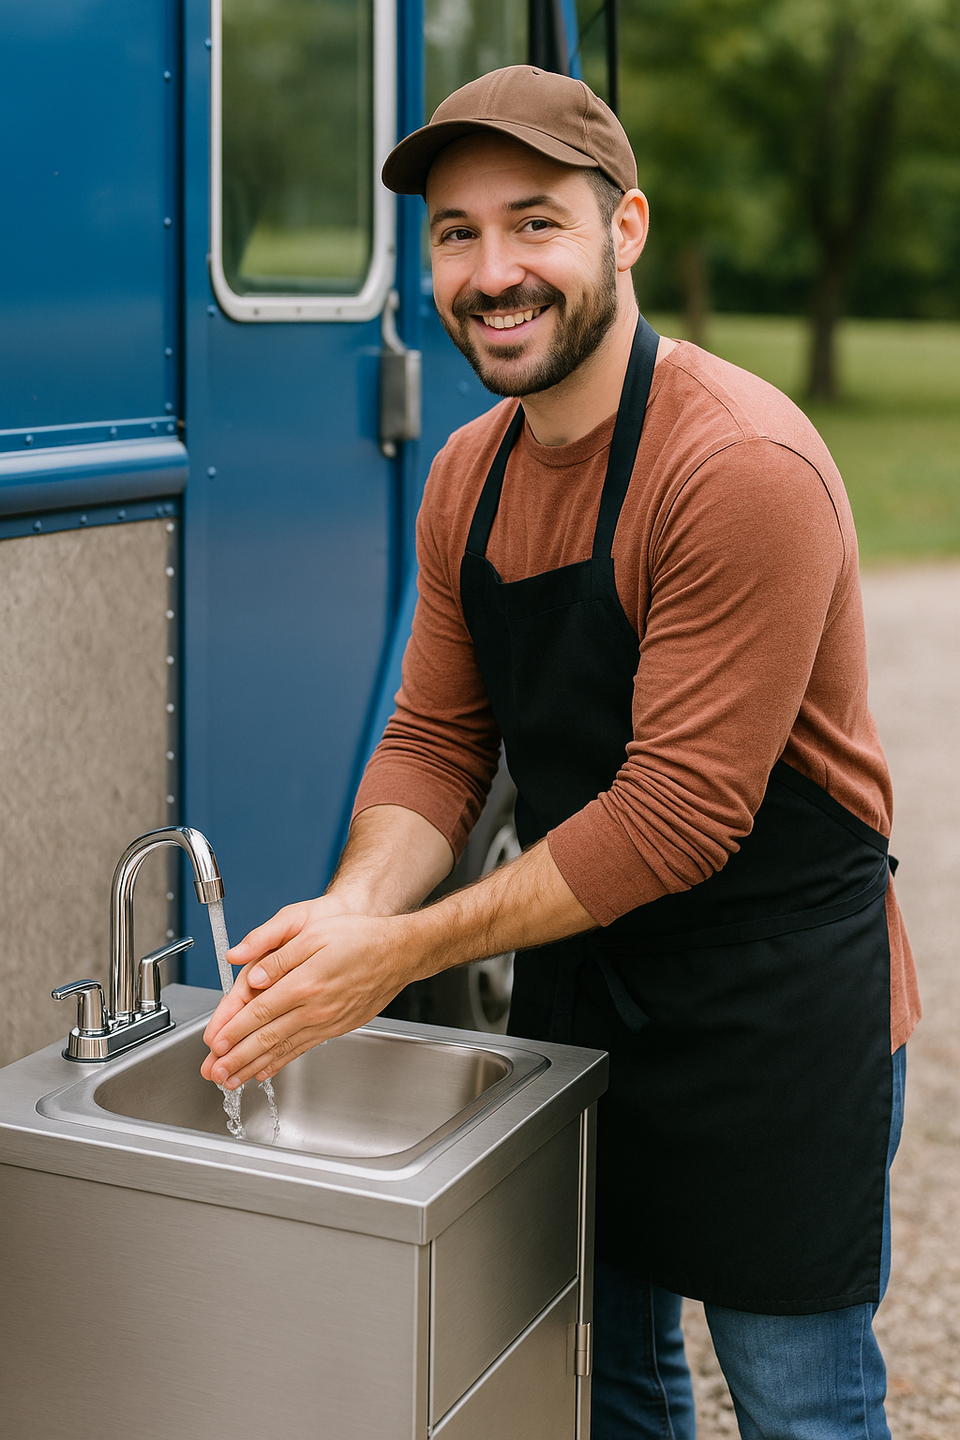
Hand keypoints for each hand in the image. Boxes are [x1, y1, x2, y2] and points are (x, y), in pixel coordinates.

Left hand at [200, 899, 414, 1089]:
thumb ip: (278, 955)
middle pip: (267, 1037)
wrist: (399, 953)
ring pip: (282, 1048)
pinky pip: (302, 1048)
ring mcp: (327, 1022)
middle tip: (214, 1073)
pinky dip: (281, 1061)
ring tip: (231, 1081)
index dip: (234, 1030)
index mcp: (305, 983)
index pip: (259, 1012)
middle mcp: (315, 1008)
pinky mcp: (336, 1027)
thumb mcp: (314, 932)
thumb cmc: (358, 936)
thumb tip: (252, 976)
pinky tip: (265, 1070)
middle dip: (236, 1058)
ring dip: (253, 1066)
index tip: (214, 1044)